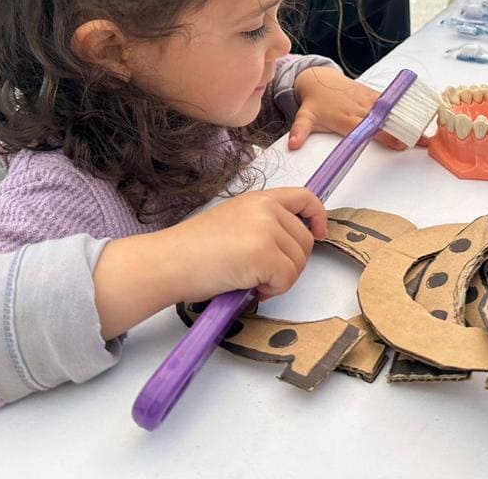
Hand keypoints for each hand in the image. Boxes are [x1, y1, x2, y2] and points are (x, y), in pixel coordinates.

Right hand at [93, 189, 326, 338]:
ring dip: (280, 280)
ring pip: (299, 263)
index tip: (319, 233)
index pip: (304, 197)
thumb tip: (289, 245)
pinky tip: (249, 288)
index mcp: (258, 199)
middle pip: (305, 240)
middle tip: (263, 275)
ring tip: (250, 281)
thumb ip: (263, 225)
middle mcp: (266, 209)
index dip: (317, 216)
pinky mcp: (264, 254)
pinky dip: (272, 291)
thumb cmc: (192, 250)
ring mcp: (266, 230)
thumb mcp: (233, 222)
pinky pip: (287, 279)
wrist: (168, 262)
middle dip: (290, 263)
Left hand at [289, 66, 411, 150]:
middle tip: (423, 141)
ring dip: (409, 120)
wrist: (316, 79)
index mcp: (347, 118)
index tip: (400, 144)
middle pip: (386, 121)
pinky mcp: (371, 93)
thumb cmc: (313, 104)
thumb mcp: (304, 118)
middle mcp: (360, 108)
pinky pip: (390, 100)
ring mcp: (367, 99)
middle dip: (404, 131)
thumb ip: (299, 132)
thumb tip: (293, 146)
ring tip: (427, 130)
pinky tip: (420, 114)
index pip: (370, 129)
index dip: (386, 136)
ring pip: (391, 110)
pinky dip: (404, 107)